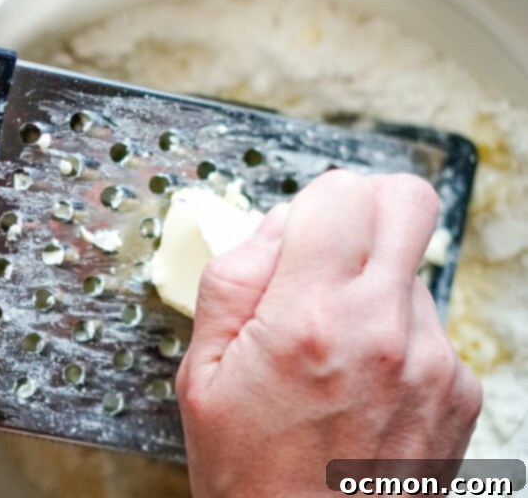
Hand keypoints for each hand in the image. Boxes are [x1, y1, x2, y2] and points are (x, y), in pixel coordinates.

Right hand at [177, 171, 482, 496]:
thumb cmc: (249, 475)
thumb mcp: (201, 373)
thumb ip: (233, 278)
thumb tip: (278, 224)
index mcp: (311, 318)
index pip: (343, 192)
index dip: (313, 204)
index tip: (298, 237)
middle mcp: (385, 330)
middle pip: (407, 201)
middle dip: (363, 208)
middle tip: (328, 252)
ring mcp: (434, 360)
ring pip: (410, 267)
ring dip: (373, 283)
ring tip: (331, 347)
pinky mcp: (461, 389)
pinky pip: (427, 322)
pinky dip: (394, 332)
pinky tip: (359, 379)